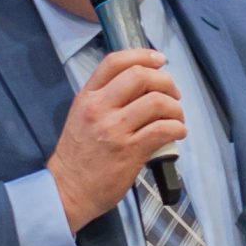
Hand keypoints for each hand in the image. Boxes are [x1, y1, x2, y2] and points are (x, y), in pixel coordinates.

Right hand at [46, 48, 184, 231]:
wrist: (68, 190)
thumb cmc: (77, 156)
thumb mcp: (81, 117)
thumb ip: (105, 99)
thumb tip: (141, 86)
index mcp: (87, 97)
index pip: (115, 61)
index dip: (142, 55)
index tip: (159, 60)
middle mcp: (100, 108)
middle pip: (141, 76)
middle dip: (165, 81)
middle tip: (173, 94)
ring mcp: (115, 129)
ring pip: (156, 102)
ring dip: (175, 107)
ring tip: (177, 117)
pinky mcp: (130, 150)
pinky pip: (163, 129)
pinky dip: (177, 128)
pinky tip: (178, 132)